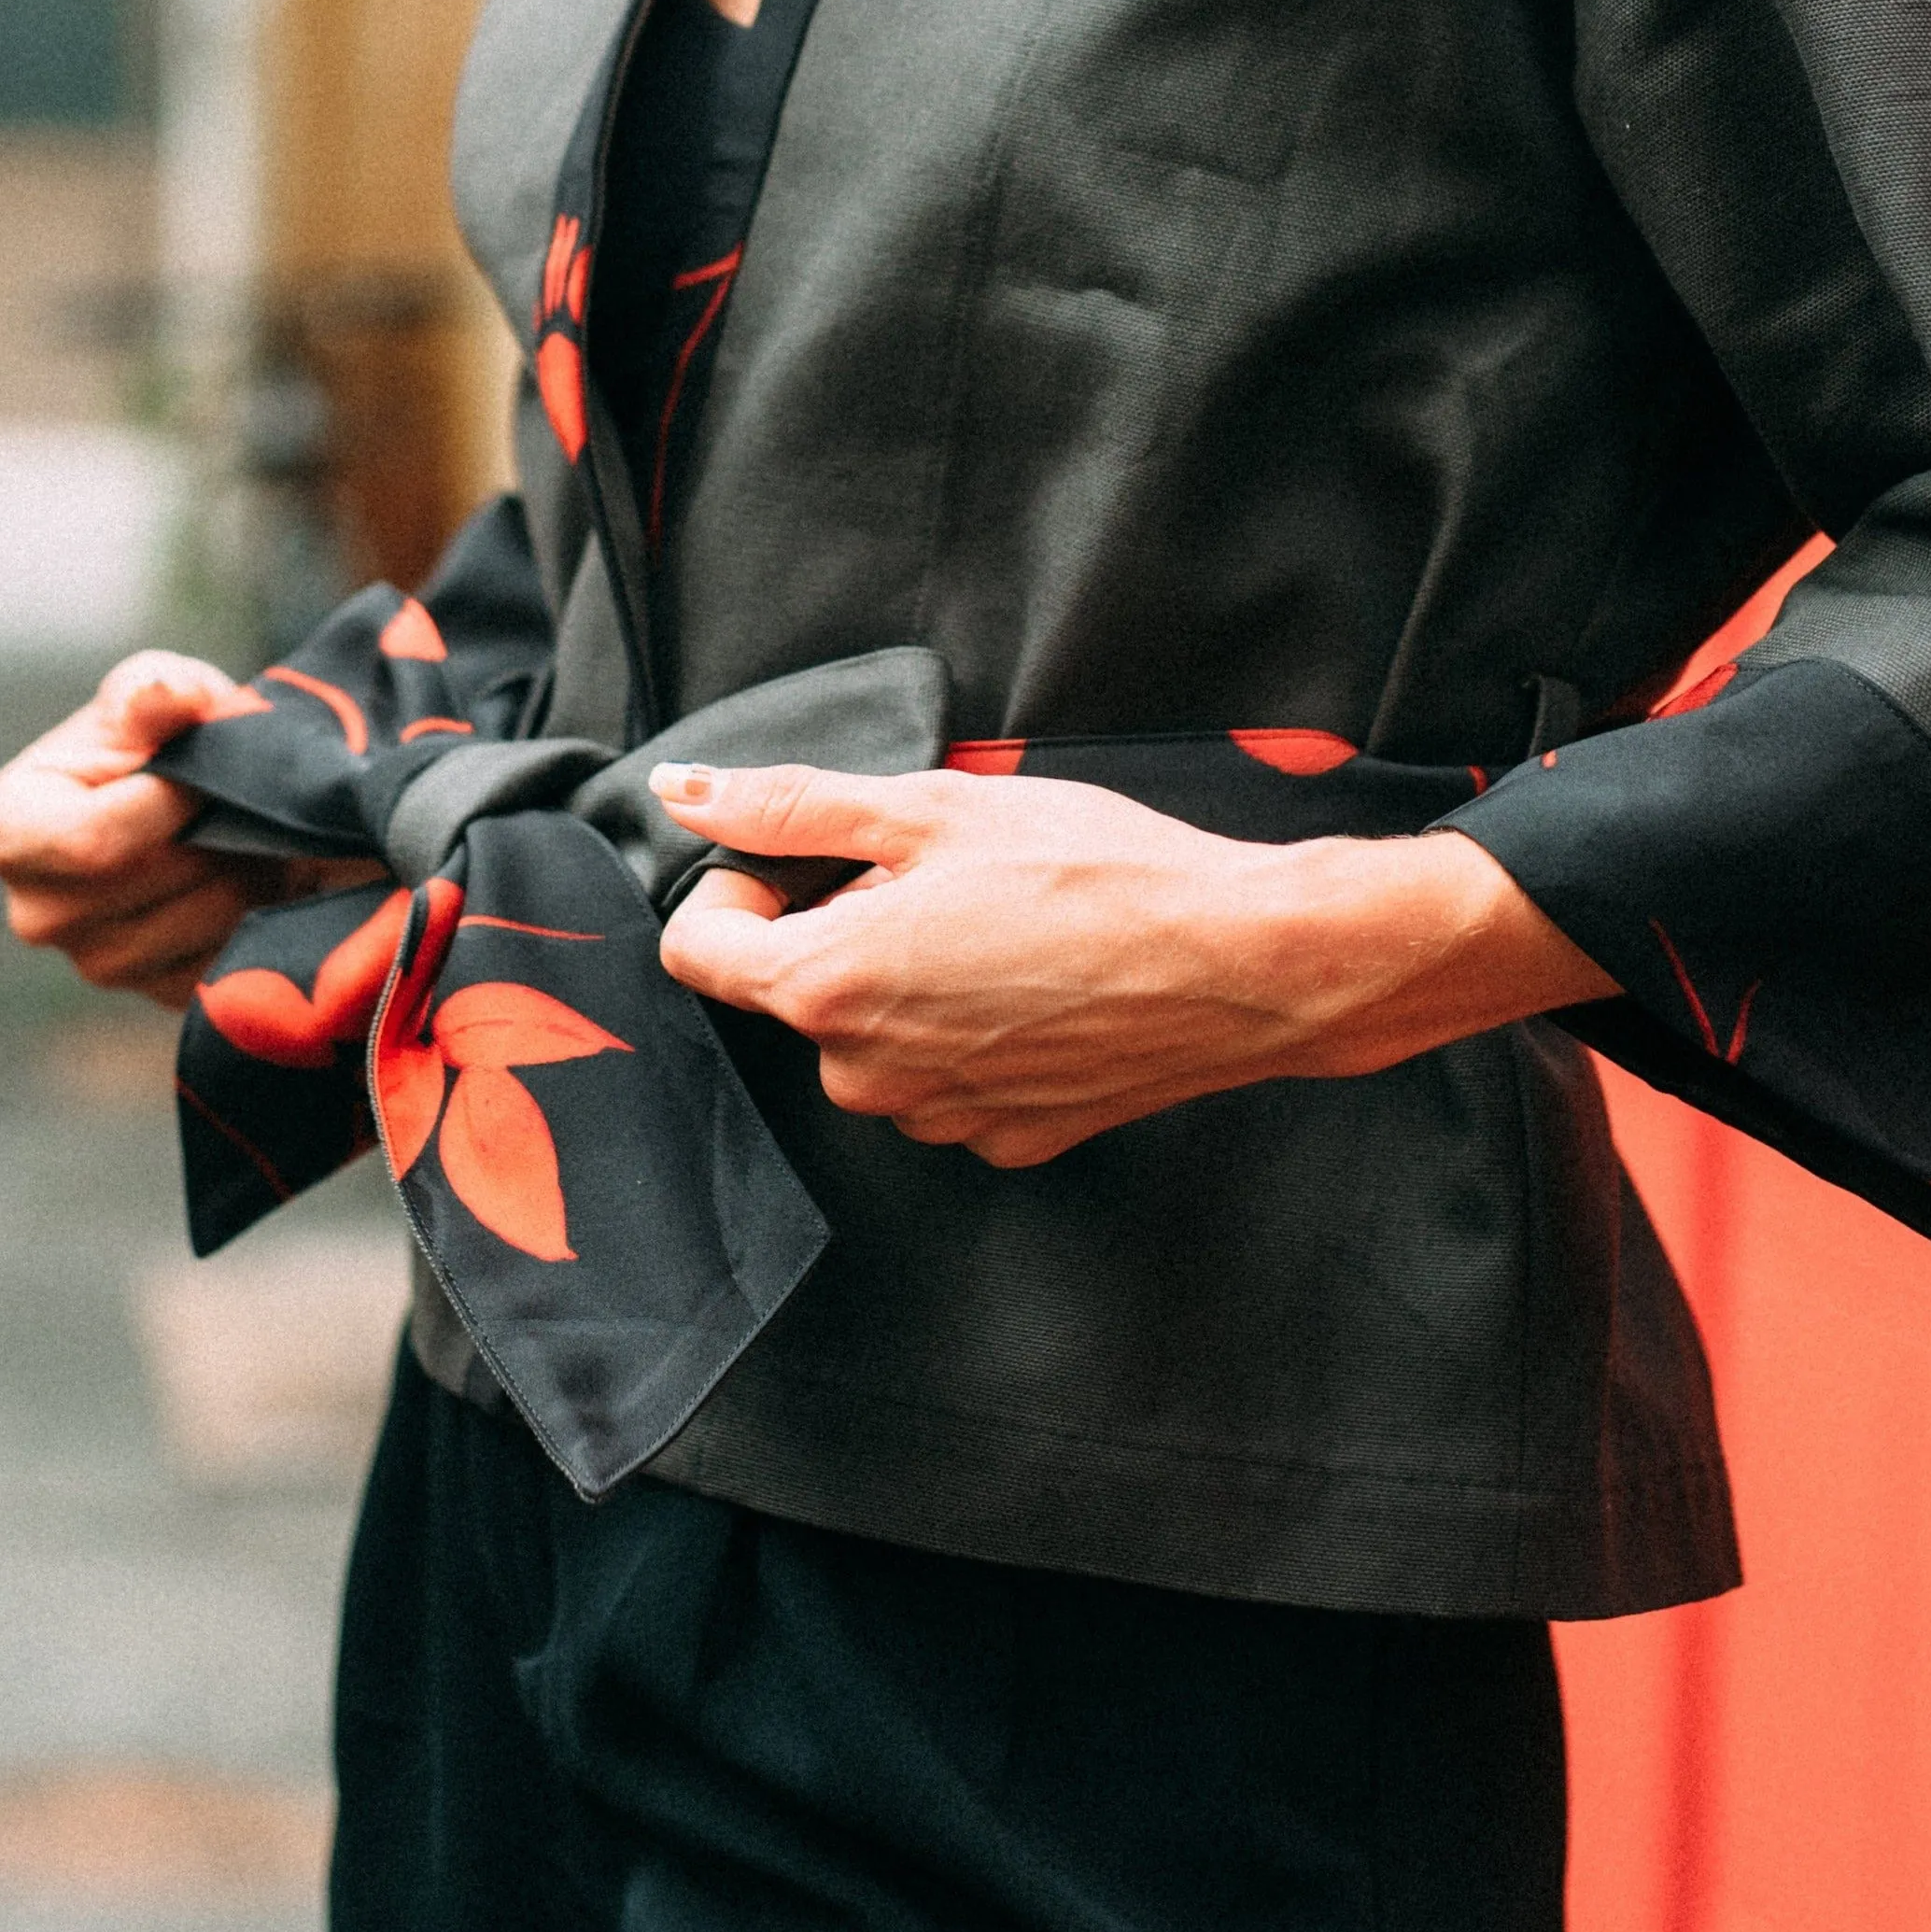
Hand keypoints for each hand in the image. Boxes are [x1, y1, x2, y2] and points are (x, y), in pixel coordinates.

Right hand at [0, 651, 379, 1009]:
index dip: (165, 804)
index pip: (90, 841)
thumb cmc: (158, 737)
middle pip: (155, 881)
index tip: (200, 774)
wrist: (199, 801)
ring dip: (251, 866)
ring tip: (248, 829)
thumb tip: (167, 695)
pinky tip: (254, 874)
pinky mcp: (161, 995)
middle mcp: (37, 915)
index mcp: (6, 833)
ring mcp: (99, 966)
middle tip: (241, 798)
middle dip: (218, 829)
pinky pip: (234, 956)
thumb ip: (153, 689)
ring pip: (208, 917)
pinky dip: (261, 910)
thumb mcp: (151, 690)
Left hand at [652, 761, 1614, 1166]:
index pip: (699, 949)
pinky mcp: (1005, 1138)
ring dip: (905, 982)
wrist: (1239, 962)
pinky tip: (1037, 982)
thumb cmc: (1100, 873)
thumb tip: (691, 793)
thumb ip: (793, 805)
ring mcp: (938, 1117)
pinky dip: (969, 1032)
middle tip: (936, 877)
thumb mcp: (932, 806)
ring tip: (999, 925)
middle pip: (796, 990)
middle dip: (841, 927)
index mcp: (830, 982)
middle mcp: (867, 1072)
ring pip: (873, 1039)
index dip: (740, 887)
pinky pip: (946, 1082)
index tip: (804, 858)